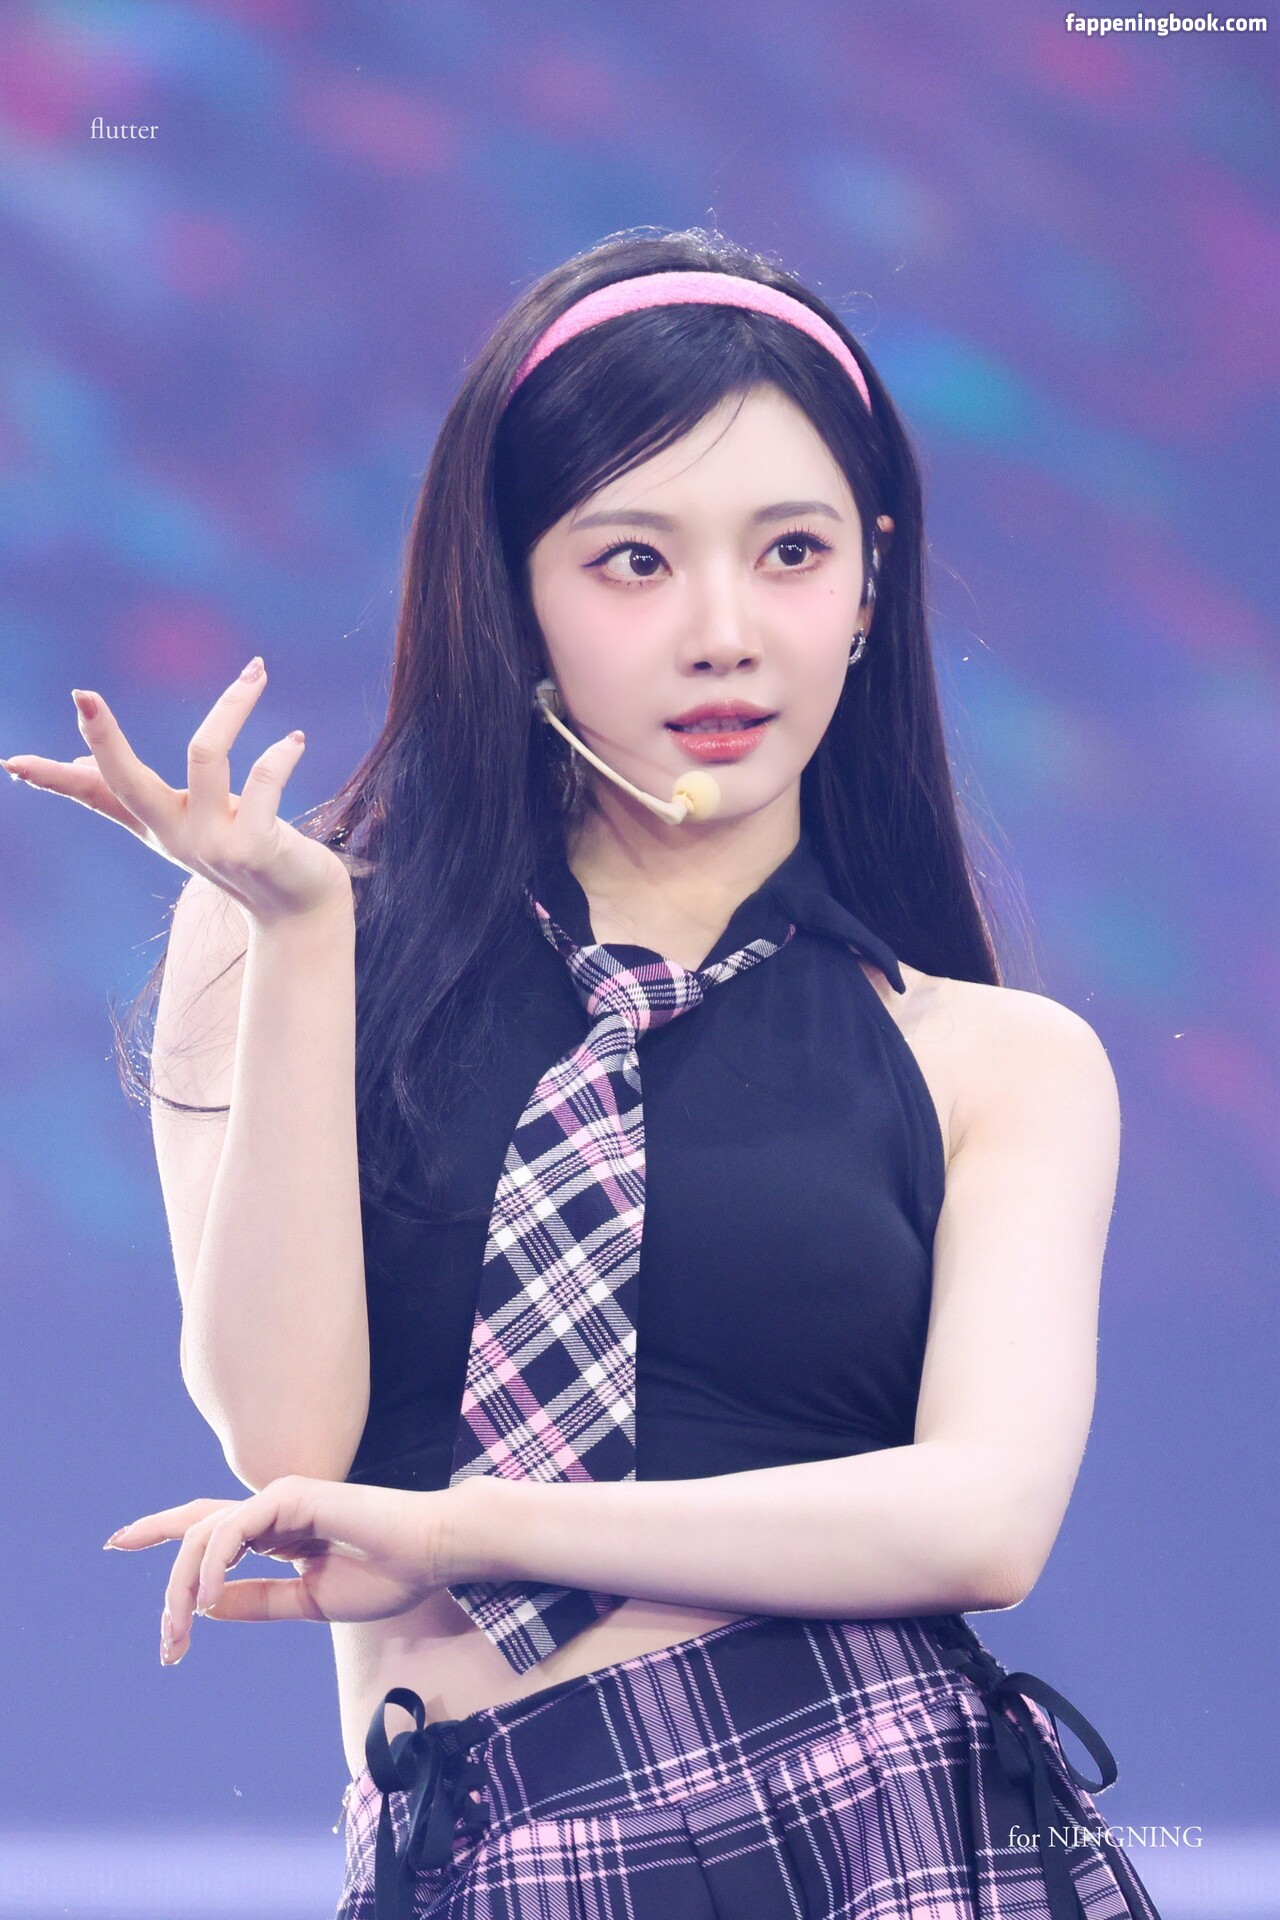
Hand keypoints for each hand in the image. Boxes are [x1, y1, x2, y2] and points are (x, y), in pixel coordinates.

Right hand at [1, 660, 354, 927]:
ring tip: (257, 671)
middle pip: (127, 780)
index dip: (56, 778)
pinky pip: (263, 778)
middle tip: (82, 696)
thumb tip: (78, 757)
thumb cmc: (244, 855)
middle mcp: (176, 835)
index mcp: (156, 825)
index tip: (14, 761)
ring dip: (231, 705)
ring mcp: (214, 843)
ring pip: (204, 754)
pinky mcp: (256, 846)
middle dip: (104, 736)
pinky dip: (280, 752)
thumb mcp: (183, 827)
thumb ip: (136, 796)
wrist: (299, 913)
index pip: (96, 796)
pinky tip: (295, 739)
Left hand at [105, 1476, 459, 1664]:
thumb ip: (258, 1602)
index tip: (118, 1543)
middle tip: (165, 1643)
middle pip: (196, 1530)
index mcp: (277, 1531)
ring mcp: (280, 1499)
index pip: (208, 1526)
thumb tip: (206, 1609)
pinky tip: (207, 1601)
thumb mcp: (308, 1603)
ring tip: (180, 1633)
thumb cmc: (385, 1576)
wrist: (431, 1555)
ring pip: (206, 1534)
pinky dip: (214, 1564)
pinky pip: (234, 1529)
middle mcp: (273, 1509)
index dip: (162, 1531)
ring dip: (183, 1586)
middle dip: (167, 1583)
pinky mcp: (292, 1497)